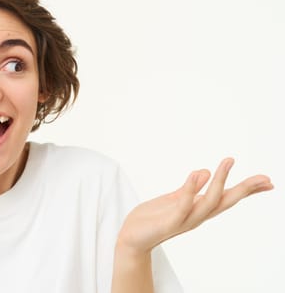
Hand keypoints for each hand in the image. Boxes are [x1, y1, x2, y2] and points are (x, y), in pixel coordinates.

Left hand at [117, 158, 273, 254]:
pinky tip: (198, 174)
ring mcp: (184, 220)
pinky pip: (183, 206)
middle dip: (245, 190)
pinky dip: (191, 190)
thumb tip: (206, 172)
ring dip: (219, 182)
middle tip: (265, 178)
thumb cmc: (152, 218)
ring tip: (227, 161)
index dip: (247, 190)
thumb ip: (189, 188)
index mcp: (198, 209)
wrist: (131, 237)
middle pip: (226, 202)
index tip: (267, 182)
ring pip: (208, 203)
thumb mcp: (174, 199)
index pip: (227, 198)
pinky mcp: (169, 222)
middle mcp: (196, 216)